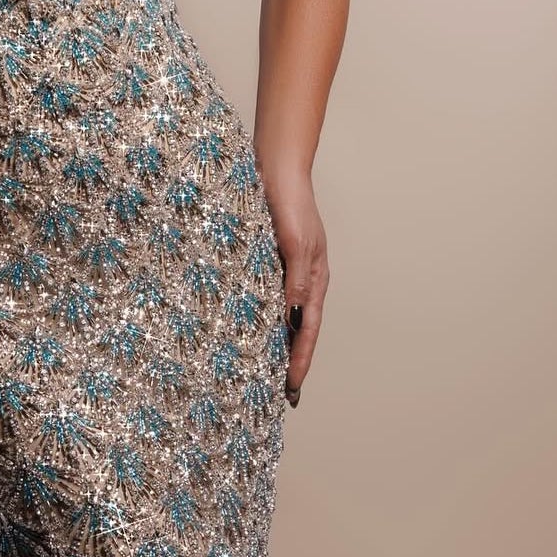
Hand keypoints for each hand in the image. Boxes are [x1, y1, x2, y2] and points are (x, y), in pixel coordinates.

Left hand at [260, 166, 328, 407]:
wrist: (275, 165)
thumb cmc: (290, 200)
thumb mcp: (296, 241)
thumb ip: (295, 279)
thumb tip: (294, 318)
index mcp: (314, 278)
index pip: (308, 330)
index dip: (300, 360)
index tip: (291, 389)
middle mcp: (301, 277)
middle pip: (297, 327)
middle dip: (289, 358)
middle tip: (275, 391)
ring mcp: (284, 267)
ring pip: (279, 312)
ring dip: (272, 338)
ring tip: (258, 366)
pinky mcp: (266, 255)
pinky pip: (262, 293)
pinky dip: (257, 313)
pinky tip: (242, 323)